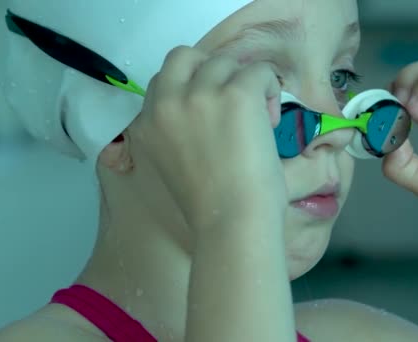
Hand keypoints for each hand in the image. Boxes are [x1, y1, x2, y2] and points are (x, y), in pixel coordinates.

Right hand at [129, 46, 287, 229]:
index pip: (163, 81)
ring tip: (257, 120)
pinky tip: (271, 120)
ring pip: (225, 63)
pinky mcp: (236, 94)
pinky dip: (269, 89)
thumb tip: (200, 115)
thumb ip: (170, 134)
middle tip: (232, 104)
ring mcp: (200, 95)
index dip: (192, 90)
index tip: (213, 113)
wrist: (230, 222)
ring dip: (243, 85)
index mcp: (146, 124)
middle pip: (185, 57)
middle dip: (210, 74)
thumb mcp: (168, 166)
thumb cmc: (207, 207)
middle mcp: (167, 103)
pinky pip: (258, 70)